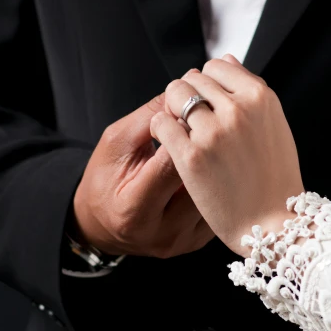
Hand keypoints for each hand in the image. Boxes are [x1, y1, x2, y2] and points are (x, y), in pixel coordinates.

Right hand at [73, 93, 213, 257]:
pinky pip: (221, 205)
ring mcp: (184, 240)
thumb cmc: (105, 180)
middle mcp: (163, 232)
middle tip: (215, 119)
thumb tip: (186, 88)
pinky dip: (224, 180)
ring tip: (224, 139)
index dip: (187, 129)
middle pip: (201, 181)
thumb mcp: (115, 143)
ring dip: (223, 162)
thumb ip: (149, 117)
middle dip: (210, 145)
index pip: (171, 164)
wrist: (105, 225)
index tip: (194, 107)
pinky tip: (224, 161)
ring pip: (217, 193)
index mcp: (134, 209)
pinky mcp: (199, 241)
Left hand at [150, 56, 303, 256]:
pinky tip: (168, 146)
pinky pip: (161, 122)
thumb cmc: (273, 179)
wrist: (271, 225)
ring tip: (179, 133)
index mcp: (261, 98)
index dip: (207, 85)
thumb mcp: (271, 128)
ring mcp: (214, 132)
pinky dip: (159, 129)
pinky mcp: (192, 156)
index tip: (206, 105)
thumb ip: (249, 92)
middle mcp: (238, 109)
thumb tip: (227, 59)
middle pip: (194, 79)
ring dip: (171, 109)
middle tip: (191, 123)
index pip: (218, 67)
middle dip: (188, 96)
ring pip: (175, 94)